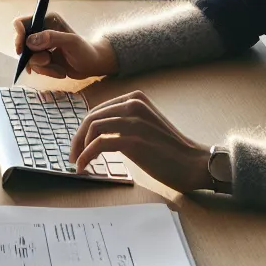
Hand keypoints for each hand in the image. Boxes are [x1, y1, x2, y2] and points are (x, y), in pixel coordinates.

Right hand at [12, 12, 117, 79]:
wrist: (93, 65)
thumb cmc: (86, 51)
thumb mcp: (71, 42)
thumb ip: (52, 38)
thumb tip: (30, 41)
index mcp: (47, 21)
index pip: (21, 24)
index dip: (18, 36)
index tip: (21, 50)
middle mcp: (41, 32)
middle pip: (22, 44)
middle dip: (34, 57)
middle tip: (48, 60)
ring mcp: (41, 46)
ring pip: (29, 59)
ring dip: (43, 67)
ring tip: (59, 69)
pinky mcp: (43, 58)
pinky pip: (36, 67)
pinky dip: (47, 72)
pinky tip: (60, 71)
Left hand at [68, 90, 213, 193]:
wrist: (192, 164)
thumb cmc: (170, 150)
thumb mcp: (146, 125)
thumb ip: (125, 122)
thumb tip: (97, 132)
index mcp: (136, 98)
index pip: (99, 110)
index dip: (83, 128)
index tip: (78, 145)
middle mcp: (134, 104)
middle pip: (92, 117)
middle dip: (77, 138)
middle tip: (72, 155)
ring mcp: (134, 121)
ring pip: (92, 128)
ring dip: (79, 147)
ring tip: (78, 162)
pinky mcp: (133, 140)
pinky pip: (98, 144)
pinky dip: (86, 156)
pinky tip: (83, 167)